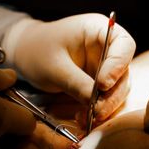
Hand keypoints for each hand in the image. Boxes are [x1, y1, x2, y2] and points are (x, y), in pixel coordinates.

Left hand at [3, 13, 135, 120]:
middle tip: (97, 111)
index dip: (118, 65)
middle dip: (112, 94)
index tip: (103, 84)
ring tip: (87, 118)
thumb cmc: (37, 51)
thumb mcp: (54, 67)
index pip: (124, 45)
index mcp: (98, 30)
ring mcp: (104, 66)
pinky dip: (96, 110)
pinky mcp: (98, 83)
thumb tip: (96, 103)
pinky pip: (104, 99)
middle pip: (123, 72)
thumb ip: (76, 82)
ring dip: (105, 106)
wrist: (25, 56)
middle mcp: (107, 48)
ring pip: (117, 89)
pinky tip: (82, 119)